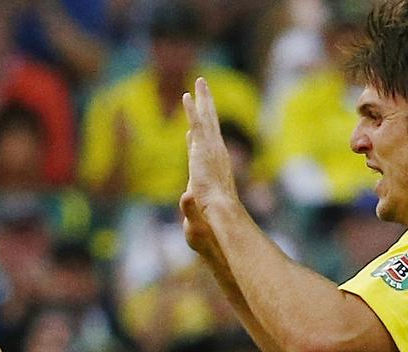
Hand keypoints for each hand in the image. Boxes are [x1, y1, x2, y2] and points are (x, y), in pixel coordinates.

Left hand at [182, 78, 237, 214]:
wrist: (221, 211)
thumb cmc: (214, 212)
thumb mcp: (202, 201)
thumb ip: (194, 194)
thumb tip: (189, 193)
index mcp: (216, 162)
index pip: (207, 140)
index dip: (203, 126)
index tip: (197, 116)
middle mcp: (216, 151)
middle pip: (211, 121)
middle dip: (207, 103)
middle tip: (203, 86)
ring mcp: (211, 148)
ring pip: (206, 117)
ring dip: (203, 98)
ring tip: (199, 81)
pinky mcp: (203, 148)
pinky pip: (198, 122)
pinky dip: (192, 109)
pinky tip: (186, 96)